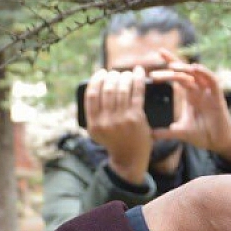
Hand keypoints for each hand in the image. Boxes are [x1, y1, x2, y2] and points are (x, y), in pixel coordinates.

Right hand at [83, 66, 153, 184]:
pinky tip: (138, 71)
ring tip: (126, 73)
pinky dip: (138, 79)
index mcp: (93, 124)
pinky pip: (137, 93)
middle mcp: (106, 122)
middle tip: (115, 73)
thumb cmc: (114, 140)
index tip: (101, 72)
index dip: (96, 80)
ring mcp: (121, 120)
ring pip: (122, 89)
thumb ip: (93, 114)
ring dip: (124, 76)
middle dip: (112, 76)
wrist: (130, 159)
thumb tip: (94, 87)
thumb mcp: (97, 131)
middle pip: (107, 90)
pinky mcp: (136, 118)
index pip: (92, 95)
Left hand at [152, 52, 230, 162]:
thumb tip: (149, 135)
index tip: (156, 54)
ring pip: (196, 74)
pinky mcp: (217, 97)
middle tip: (155, 66)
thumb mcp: (180, 132)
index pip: (178, 75)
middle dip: (171, 65)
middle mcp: (198, 90)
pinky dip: (204, 73)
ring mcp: (208, 92)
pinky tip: (195, 68)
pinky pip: (212, 80)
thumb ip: (165, 132)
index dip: (169, 63)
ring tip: (171, 66)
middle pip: (184, 72)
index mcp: (189, 95)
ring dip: (184, 68)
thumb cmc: (203, 134)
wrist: (218, 143)